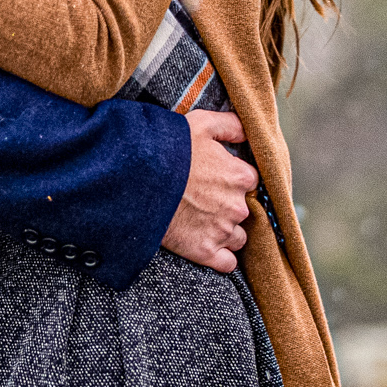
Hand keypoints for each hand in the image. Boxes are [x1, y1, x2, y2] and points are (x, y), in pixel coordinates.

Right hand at [161, 110, 256, 274]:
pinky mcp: (205, 251)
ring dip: (226, 232)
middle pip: (244, 210)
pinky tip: (209, 247)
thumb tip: (247, 130)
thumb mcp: (201, 124)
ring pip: (237, 237)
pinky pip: (227, 263)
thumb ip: (230, 125)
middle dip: (228, 206)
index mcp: (240, 176)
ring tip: (202, 223)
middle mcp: (238, 206)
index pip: (249, 181)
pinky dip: (221, 258)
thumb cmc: (170, 149)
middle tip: (204, 200)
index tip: (215, 179)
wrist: (137, 181)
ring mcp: (222, 231)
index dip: (232, 180)